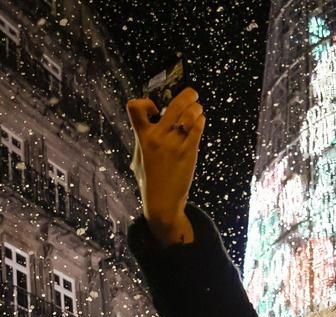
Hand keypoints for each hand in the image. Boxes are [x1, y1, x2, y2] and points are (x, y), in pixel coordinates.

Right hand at [126, 88, 204, 245]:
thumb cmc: (149, 181)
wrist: (162, 202)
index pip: (134, 107)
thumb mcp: (137, 158)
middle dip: (187, 95)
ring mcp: (174, 144)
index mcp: (142, 137)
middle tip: (192, 94)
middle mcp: (158, 138)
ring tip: (197, 111)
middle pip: (174, 104)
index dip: (145, 102)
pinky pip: (198, 128)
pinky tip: (199, 122)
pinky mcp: (188, 152)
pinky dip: (200, 120)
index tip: (155, 109)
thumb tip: (143, 125)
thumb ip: (140, 140)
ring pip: (190, 114)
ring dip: (196, 108)